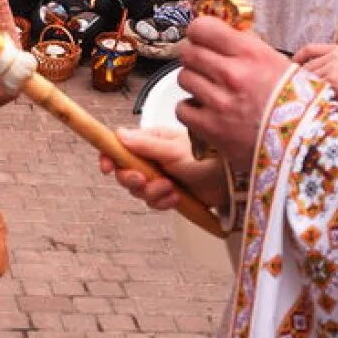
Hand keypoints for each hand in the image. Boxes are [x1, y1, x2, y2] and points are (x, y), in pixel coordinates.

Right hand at [100, 128, 228, 210]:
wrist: (230, 179)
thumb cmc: (207, 157)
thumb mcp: (172, 149)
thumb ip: (145, 144)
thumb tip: (119, 134)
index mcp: (149, 141)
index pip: (119, 147)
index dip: (108, 157)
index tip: (107, 167)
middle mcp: (151, 159)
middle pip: (124, 172)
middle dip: (133, 180)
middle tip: (144, 179)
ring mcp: (159, 177)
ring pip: (139, 190)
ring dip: (152, 192)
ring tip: (170, 188)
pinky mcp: (168, 193)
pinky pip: (153, 202)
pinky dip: (163, 202)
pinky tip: (176, 197)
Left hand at [176, 17, 291, 171]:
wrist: (308, 145)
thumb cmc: (300, 106)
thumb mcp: (281, 65)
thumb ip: (250, 51)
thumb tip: (224, 41)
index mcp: (252, 54)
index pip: (202, 28)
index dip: (198, 33)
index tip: (202, 39)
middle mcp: (232, 74)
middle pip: (189, 52)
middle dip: (195, 58)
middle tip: (205, 67)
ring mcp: (219, 101)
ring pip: (184, 78)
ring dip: (194, 83)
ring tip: (211, 91)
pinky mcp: (211, 127)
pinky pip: (182, 108)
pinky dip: (189, 110)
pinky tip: (205, 111)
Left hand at [293, 43, 337, 93]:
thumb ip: (322, 63)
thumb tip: (295, 66)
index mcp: (336, 49)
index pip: (309, 48)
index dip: (298, 57)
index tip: (292, 64)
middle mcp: (335, 55)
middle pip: (308, 65)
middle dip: (304, 77)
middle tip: (306, 88)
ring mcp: (335, 65)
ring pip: (309, 76)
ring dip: (310, 86)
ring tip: (318, 94)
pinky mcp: (333, 76)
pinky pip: (314, 84)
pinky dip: (315, 92)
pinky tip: (322, 97)